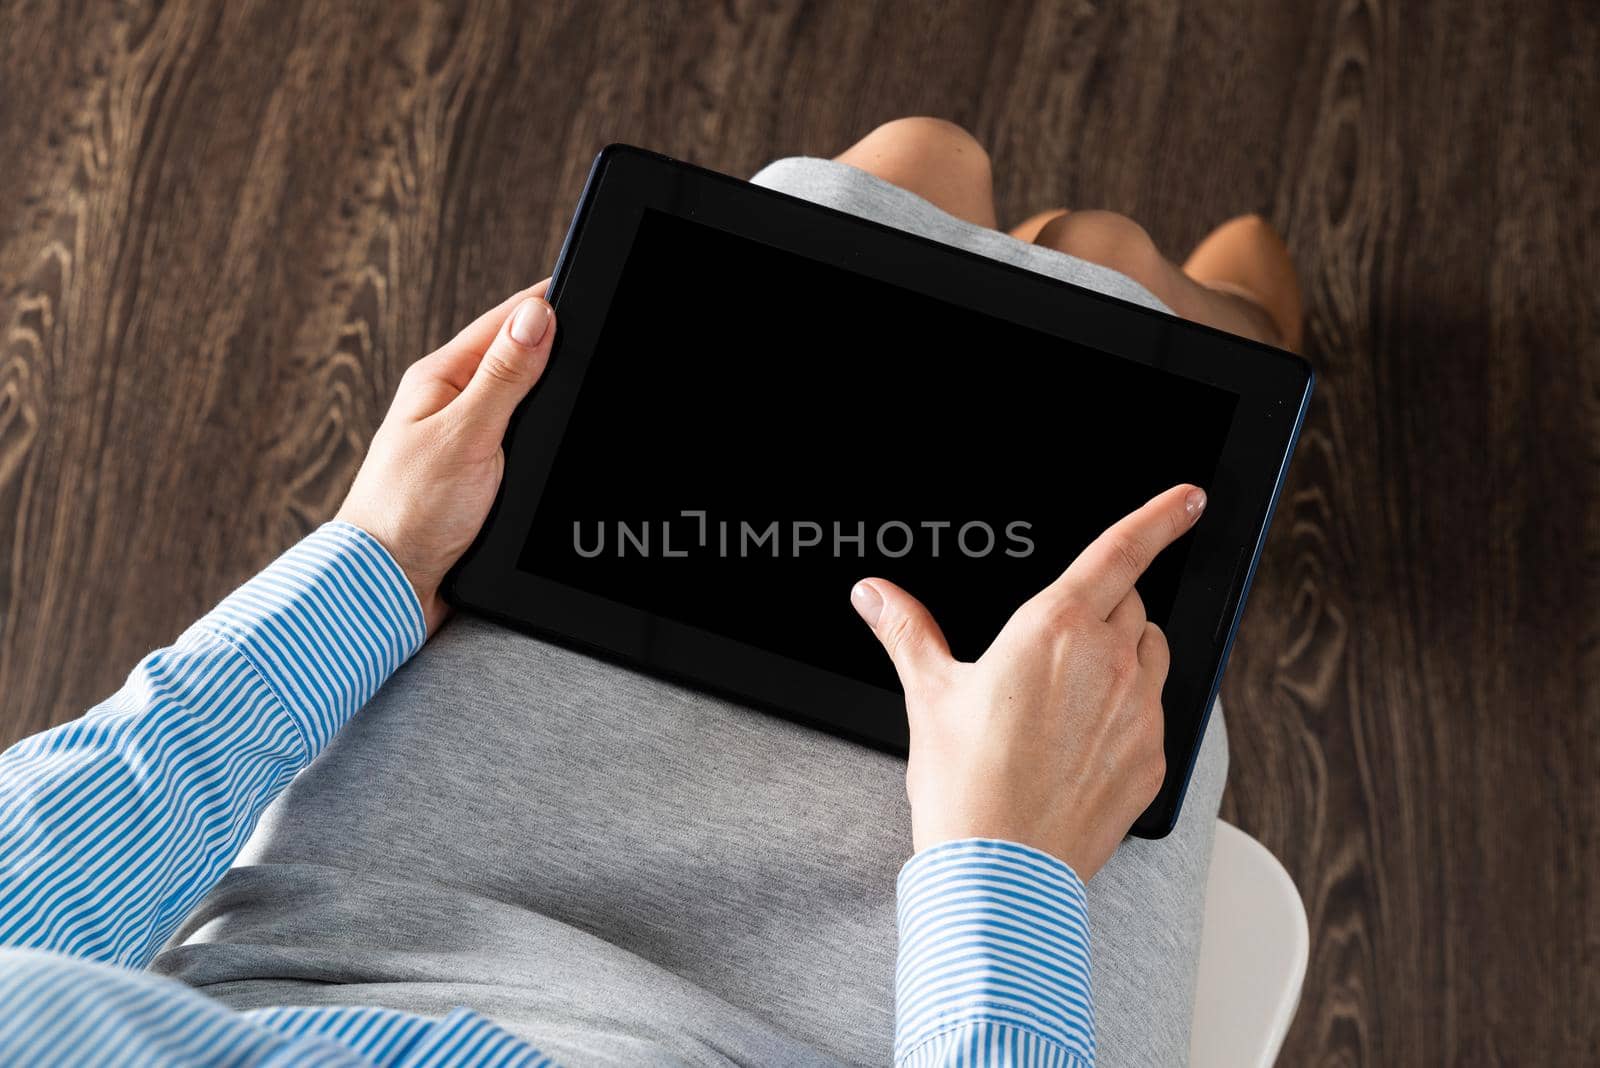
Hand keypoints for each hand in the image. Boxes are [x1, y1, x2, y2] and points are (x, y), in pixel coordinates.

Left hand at [336, 282, 555, 635]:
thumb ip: (504, 377)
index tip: (586, 289)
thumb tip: (536, 316)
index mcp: (439, 379)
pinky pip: (521, 441)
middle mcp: (451, 403)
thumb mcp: (465, 434)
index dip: (546, 305)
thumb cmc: (410, 513)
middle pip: (517, 358)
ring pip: (523, 401)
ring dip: (550, 392)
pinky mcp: (479, 476)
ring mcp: (466, 440)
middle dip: (556, 345)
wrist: (390, 587)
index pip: (503, 322)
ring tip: (586, 373)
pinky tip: (561, 435)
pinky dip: (543, 434)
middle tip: (599, 331)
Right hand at [849, 484, 1205, 879]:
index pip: (1122, 550)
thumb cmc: (964, 783)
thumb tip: (874, 593)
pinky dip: (1129, 711)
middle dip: (1104, 606)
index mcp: (1054, 628)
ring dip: (1126, 652)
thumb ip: (907, 631)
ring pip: (1152, 652)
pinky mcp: (1153, 758)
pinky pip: (1155, 712)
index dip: (1162, 516)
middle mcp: (1109, 660)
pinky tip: (1083, 743)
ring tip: (1071, 694)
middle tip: (1056, 645)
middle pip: (1130, 603)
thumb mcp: (928, 694)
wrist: (1000, 870)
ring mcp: (1140, 710)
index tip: (1188, 498)